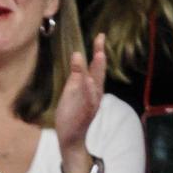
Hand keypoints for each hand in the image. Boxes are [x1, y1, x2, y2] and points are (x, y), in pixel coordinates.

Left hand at [55, 33, 106, 165]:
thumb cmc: (72, 113)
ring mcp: (91, 103)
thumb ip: (76, 75)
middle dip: (99, 56)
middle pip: (98, 72)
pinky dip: (89, 90)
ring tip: (99, 55)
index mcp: (91, 88)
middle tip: (101, 39)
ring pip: (95, 84)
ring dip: (97, 70)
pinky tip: (88, 80)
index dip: (98, 51)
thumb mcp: (72, 90)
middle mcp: (95, 94)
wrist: (71, 137)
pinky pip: (88, 100)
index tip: (100, 35)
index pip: (95, 66)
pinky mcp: (85, 112)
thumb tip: (77, 55)